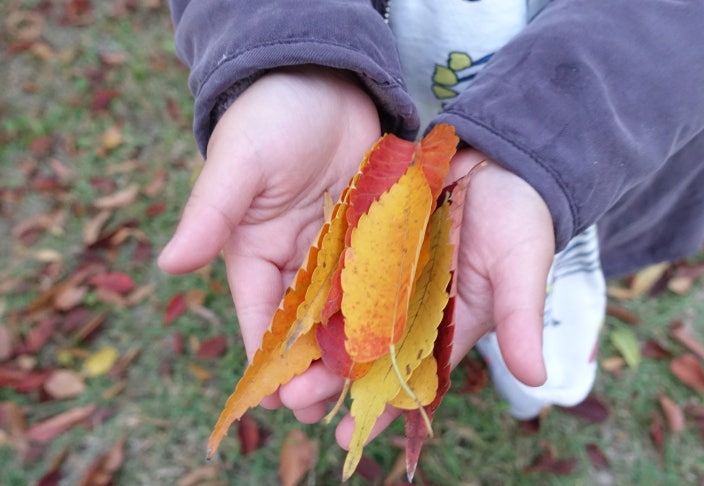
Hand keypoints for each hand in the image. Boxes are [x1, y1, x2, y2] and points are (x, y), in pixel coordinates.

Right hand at [159, 64, 554, 446]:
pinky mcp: (372, 234)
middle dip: (317, 367)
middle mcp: (297, 261)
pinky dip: (388, 307)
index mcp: (256, 254)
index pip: (261, 319)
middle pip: (307, 326)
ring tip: (371, 387)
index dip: (271, 362)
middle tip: (330, 407)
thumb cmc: (270, 116)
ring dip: (356, 349)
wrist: (324, 78)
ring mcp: (338, 250)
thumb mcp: (239, 163)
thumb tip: (170, 263)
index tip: (284, 399)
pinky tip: (405, 336)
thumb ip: (210, 214)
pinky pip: (380, 278)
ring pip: (347, 311)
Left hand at [275, 149, 554, 447]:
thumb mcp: (521, 265)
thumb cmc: (521, 217)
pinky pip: (337, 268)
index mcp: (446, 327)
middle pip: (366, 355)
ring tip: (278, 372)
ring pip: (344, 317)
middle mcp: (410, 308)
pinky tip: (283, 305)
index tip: (349, 438)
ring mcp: (386, 275)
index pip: (411, 378)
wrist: (500, 161)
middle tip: (294, 404)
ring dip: (313, 342)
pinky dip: (314, 288)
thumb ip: (522, 318)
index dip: (382, 408)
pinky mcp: (368, 241)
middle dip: (331, 382)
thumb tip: (536, 377)